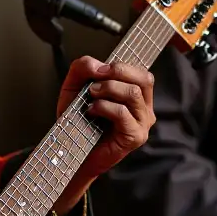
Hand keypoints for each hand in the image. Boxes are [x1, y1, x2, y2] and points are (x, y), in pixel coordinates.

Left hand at [52, 58, 155, 211]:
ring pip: (133, 93)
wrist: (71, 150)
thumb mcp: (75, 86)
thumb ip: (83, 68)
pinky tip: (92, 111)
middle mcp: (145, 108)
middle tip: (94, 83)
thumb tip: (98, 65)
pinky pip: (123, 113)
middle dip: (116, 73)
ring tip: (91, 97)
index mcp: (137, 95)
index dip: (123, 66)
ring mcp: (143, 123)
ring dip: (108, 89)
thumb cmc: (78, 120)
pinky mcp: (135, 136)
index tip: (101, 69)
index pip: (142, 72)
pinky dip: (104, 107)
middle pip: (143, 78)